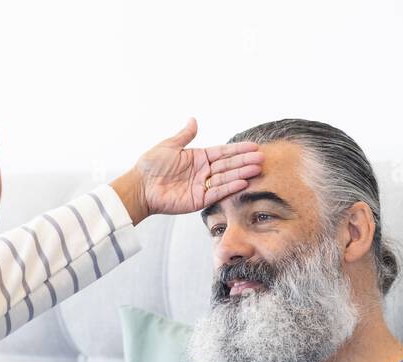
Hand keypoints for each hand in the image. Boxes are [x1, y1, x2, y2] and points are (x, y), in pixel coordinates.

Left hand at [111, 118, 262, 223]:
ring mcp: (202, 186)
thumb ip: (185, 135)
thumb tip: (194, 120)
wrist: (141, 186)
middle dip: (245, 161)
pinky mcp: (199, 200)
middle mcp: (203, 172)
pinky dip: (230, 188)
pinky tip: (243, 182)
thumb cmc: (151, 165)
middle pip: (228, 165)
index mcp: (198, 157)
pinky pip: (217, 193)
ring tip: (257, 168)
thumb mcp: (170, 145)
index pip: (223, 152)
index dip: (238, 150)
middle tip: (261, 158)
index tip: (254, 147)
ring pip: (226, 178)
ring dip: (242, 173)